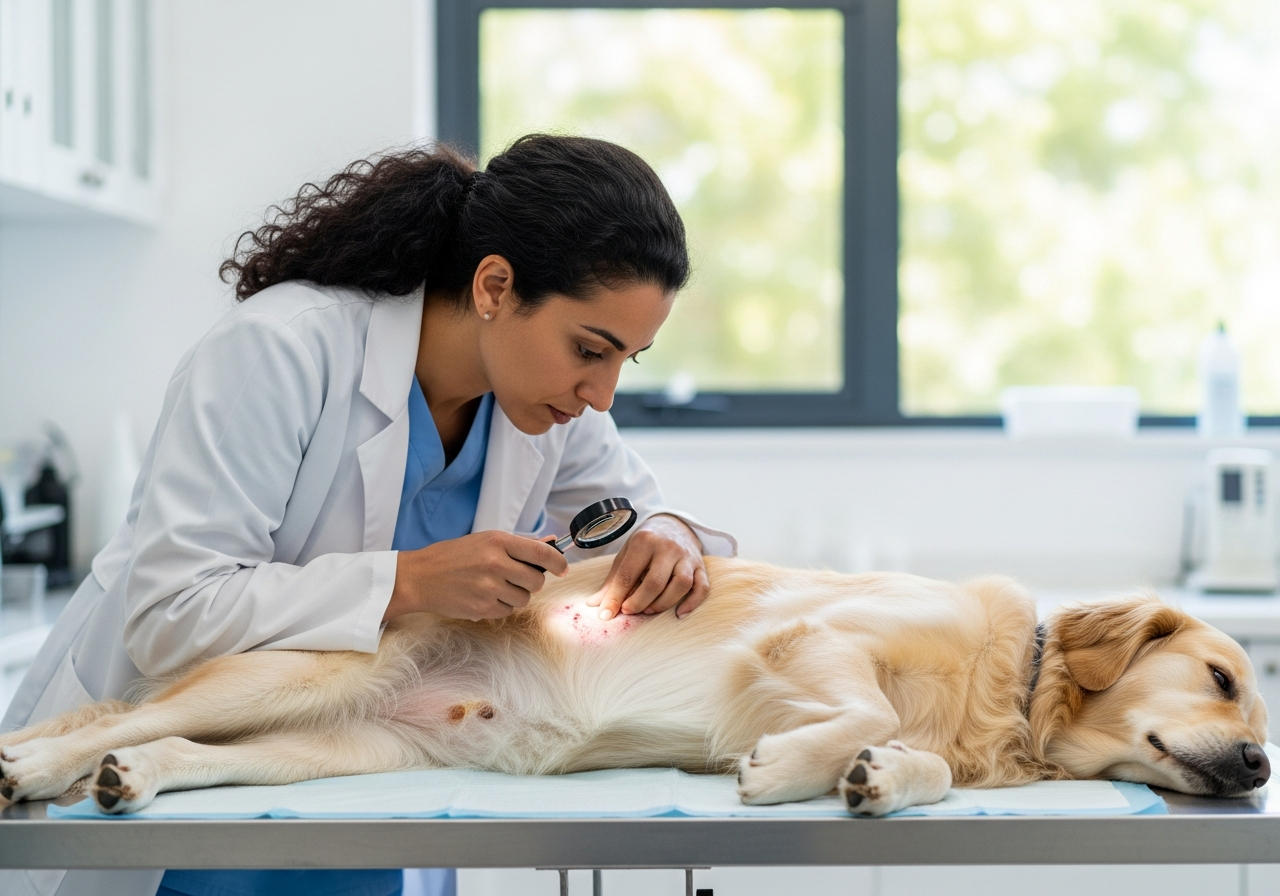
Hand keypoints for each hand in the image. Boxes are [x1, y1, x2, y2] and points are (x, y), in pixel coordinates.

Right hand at [385, 531, 567, 621]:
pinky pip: (507, 611)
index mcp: (498, 542)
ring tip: (494, 586)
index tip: (563, 569)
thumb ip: (519, 545)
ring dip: (515, 595)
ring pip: (524, 599)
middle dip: (531, 582)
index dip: (558, 562)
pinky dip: (500, 607)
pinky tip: (483, 597)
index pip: (542, 554)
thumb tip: (552, 545)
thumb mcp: (486, 541)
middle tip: (516, 578)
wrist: (419, 577)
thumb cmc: (454, 556)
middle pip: (536, 581)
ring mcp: (488, 588)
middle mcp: (495, 564)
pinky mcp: (481, 608)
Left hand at [586, 515, 708, 620]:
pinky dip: (692, 603)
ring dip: (663, 603)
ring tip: (649, 610)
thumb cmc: (646, 544)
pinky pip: (702, 587)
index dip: (616, 597)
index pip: (628, 574)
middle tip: (629, 611)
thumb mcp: (626, 555)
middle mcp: (668, 547)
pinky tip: (679, 614)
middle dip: (639, 602)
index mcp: (644, 541)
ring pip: (681, 584)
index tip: (606, 615)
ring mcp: (687, 556)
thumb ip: (612, 580)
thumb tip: (594, 605)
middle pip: (655, 582)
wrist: (674, 524)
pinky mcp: (701, 566)